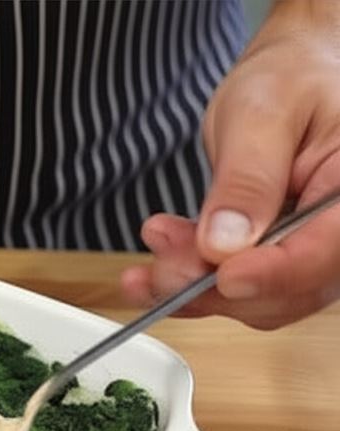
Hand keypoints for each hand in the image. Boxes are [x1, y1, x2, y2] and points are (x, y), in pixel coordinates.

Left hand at [121, 0, 339, 329]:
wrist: (284, 84)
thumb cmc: (288, 83)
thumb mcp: (263, 114)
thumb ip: (247, 179)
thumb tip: (223, 244)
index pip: (324, 251)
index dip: (272, 273)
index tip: (221, 275)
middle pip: (291, 289)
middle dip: (217, 284)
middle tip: (163, 261)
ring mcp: (314, 253)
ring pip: (258, 299)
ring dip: (195, 286)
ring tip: (157, 245)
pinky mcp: (278, 263)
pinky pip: (238, 290)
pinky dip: (192, 285)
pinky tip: (155, 269)